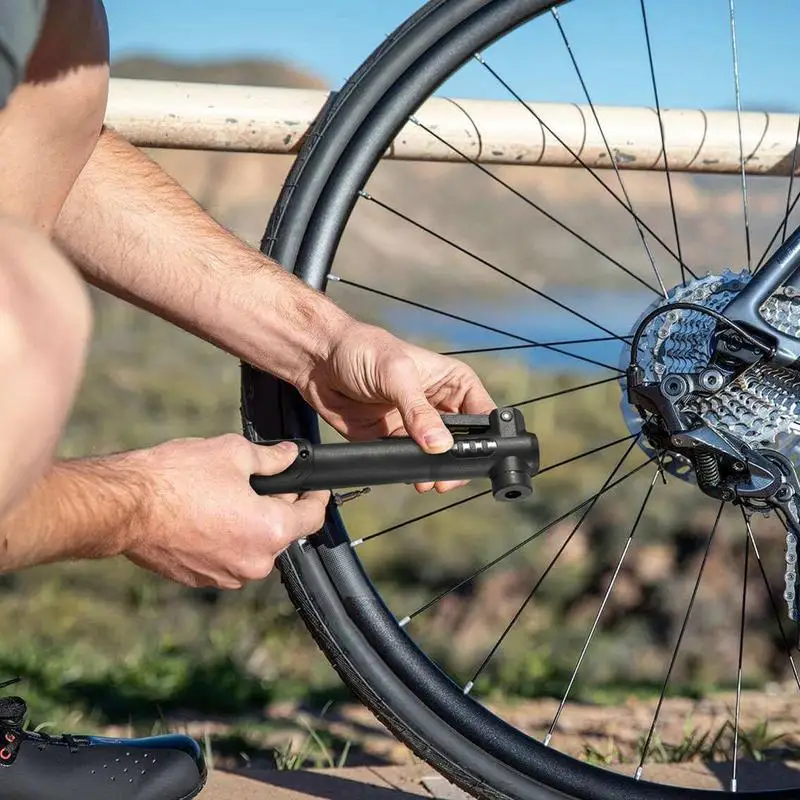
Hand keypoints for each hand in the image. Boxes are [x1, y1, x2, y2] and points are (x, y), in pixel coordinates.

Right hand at [122, 435, 327, 588]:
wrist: (126, 506)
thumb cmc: (178, 478)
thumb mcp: (234, 454)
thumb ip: (271, 459)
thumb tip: (289, 455)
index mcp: (271, 531)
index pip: (313, 517)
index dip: (316, 495)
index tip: (315, 485)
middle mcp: (255, 562)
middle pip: (282, 532)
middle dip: (277, 506)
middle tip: (261, 479)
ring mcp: (227, 576)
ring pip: (253, 545)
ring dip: (249, 523)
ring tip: (226, 494)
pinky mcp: (202, 579)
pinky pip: (227, 556)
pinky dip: (225, 537)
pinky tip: (207, 513)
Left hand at [300, 322, 495, 492]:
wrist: (318, 361)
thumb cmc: (361, 349)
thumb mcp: (395, 374)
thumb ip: (418, 410)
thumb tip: (439, 444)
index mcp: (452, 382)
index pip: (484, 413)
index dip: (487, 435)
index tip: (478, 454)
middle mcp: (438, 404)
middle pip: (463, 442)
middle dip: (459, 460)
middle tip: (448, 476)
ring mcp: (416, 424)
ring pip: (437, 456)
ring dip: (436, 471)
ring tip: (429, 481)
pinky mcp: (393, 439)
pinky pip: (410, 462)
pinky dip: (413, 472)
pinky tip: (411, 477)